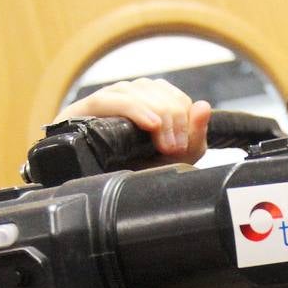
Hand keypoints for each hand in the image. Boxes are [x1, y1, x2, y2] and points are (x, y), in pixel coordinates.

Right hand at [52, 77, 210, 163]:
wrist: (93, 199)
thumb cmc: (132, 178)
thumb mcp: (169, 164)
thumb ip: (193, 140)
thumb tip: (204, 106)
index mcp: (144, 106)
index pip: (168, 93)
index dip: (183, 112)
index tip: (183, 145)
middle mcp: (123, 98)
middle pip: (154, 89)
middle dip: (173, 118)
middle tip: (175, 149)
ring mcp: (103, 102)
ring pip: (137, 90)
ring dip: (159, 115)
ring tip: (165, 144)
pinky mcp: (84, 110)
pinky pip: (111, 99)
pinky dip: (135, 109)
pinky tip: (151, 125)